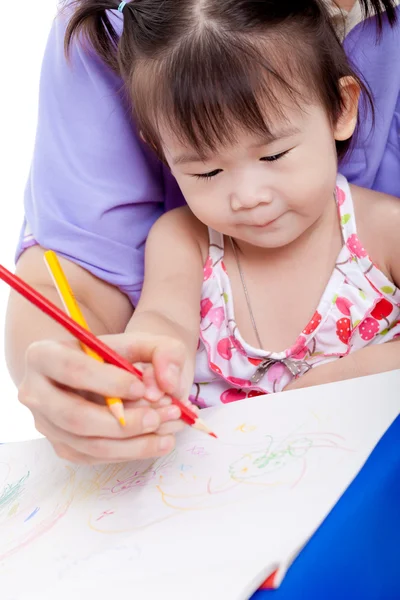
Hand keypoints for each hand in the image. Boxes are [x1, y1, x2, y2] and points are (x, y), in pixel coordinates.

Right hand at [18, 332, 187, 464]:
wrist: (100, 373)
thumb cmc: (117, 355)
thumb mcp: (142, 342)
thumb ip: (164, 352)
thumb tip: (167, 384)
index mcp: (44, 354)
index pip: (72, 370)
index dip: (108, 381)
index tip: (141, 388)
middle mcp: (35, 392)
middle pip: (74, 416)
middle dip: (122, 421)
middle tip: (159, 417)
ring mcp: (45, 423)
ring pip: (86, 443)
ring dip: (132, 443)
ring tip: (168, 433)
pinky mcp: (60, 446)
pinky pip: (93, 457)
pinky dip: (128, 452)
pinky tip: (157, 442)